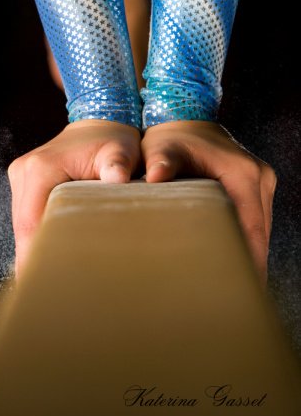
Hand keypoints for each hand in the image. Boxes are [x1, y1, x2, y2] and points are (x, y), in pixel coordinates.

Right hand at [8, 120, 140, 273]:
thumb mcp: (120, 151)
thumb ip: (118, 165)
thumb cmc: (114, 140)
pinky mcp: (24, 182)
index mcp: (40, 169)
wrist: (100, 120)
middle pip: (22, 227)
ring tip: (45, 281)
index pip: (31, 222)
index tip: (40, 282)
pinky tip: (45, 259)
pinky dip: (35, 237)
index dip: (33, 255)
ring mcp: (20, 176)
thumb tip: (118, 181)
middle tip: (43, 292)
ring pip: (22, 224)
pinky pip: (26, 217)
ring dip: (32, 249)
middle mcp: (23, 172)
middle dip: (31, 259)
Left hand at [141, 121, 275, 283]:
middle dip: (249, 265)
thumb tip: (154, 177)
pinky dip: (242, 242)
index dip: (247, 260)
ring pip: (258, 230)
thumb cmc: (167, 137)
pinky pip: (251, 222)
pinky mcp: (250, 188)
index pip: (252, 228)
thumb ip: (160, 163)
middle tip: (231, 298)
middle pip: (260, 233)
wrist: (180, 117)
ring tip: (229, 288)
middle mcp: (259, 178)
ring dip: (247, 256)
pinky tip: (227, 263)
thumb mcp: (162, 149)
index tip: (239, 289)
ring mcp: (258, 183)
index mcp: (244, 175)